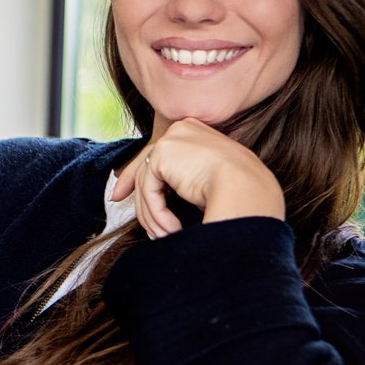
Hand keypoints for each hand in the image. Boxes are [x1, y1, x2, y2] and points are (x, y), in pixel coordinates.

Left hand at [111, 118, 283, 238]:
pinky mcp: (163, 153)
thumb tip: (158, 193)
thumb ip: (182, 180)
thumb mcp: (208, 181)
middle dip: (130, 185)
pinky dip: (156, 213)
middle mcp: (183, 129)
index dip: (141, 173)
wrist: (248, 189)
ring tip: (164, 235)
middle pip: (147, 164)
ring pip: (147, 182)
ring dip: (153, 214)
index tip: (122, 190)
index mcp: (197, 132)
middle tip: (116, 200)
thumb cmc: (241, 192)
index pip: (161, 153)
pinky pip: (149, 190)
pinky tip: (171, 229)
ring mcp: (172, 139)